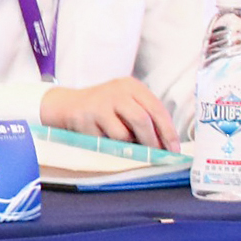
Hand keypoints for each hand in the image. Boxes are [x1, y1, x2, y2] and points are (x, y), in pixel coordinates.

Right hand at [40, 76, 175, 150]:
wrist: (67, 104)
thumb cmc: (105, 107)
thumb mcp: (127, 102)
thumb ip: (146, 116)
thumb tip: (166, 144)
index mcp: (131, 86)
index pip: (156, 109)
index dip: (167, 131)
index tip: (173, 149)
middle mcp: (115, 92)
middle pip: (141, 120)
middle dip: (151, 141)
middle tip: (155, 154)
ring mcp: (98, 104)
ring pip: (122, 134)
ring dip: (127, 145)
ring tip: (122, 142)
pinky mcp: (84, 119)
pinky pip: (104, 141)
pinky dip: (108, 145)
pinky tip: (102, 137)